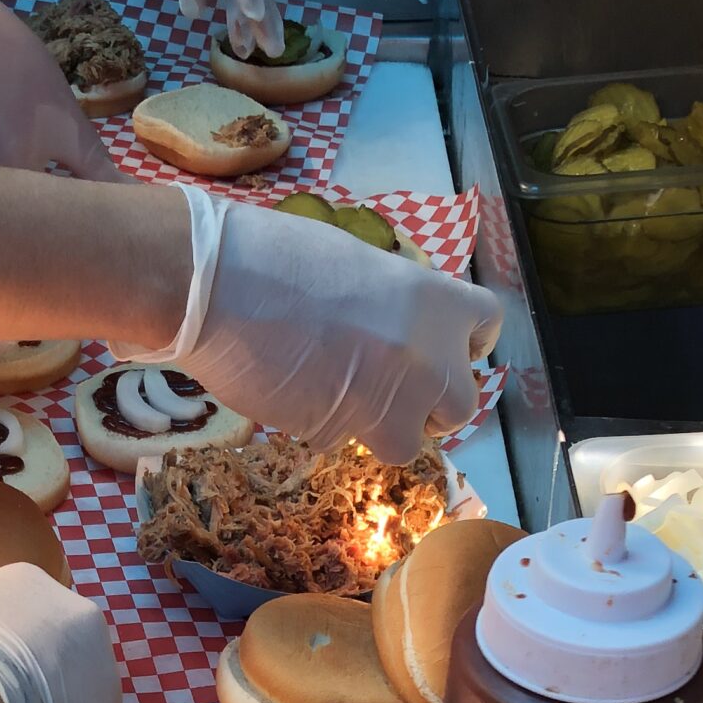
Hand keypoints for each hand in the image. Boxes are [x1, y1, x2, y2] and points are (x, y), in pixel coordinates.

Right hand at [116, 190, 501, 465]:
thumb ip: (394, 305)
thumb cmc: (273, 256)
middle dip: (427, 406)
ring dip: (379, 431)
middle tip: (386, 390)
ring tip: (337, 399)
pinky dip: (331, 433)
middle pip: (460, 406)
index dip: (462, 346)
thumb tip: (394, 331)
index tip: (438, 351)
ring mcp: (392, 400)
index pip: (486, 328)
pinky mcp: (348, 433)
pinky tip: (299, 400)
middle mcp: (428, 355)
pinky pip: (353, 447)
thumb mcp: (357, 265)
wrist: (216, 285)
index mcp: (434, 298)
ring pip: (408, 443)